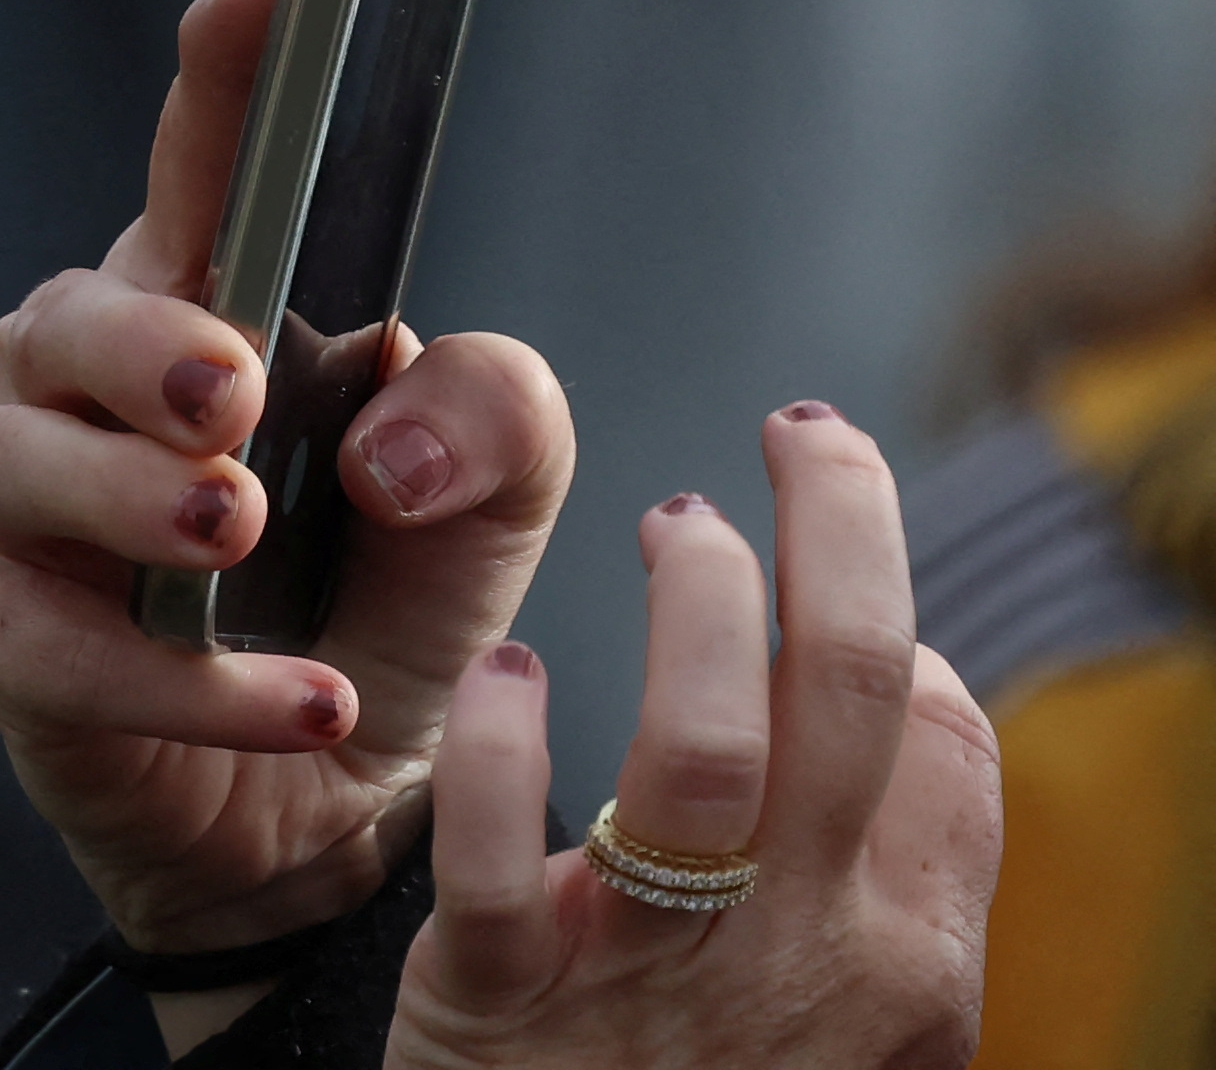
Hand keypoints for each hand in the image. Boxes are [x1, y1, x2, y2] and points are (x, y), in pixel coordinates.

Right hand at [0, 0, 574, 963]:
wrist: (332, 805)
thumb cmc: (383, 603)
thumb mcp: (489, 502)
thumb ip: (494, 417)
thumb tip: (382, 440)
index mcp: (206, 312)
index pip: (202, 174)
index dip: (221, 79)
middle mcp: (93, 396)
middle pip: (59, 317)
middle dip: (140, 342)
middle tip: (233, 390)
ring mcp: (36, 523)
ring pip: (16, 468)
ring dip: (132, 497)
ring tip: (235, 532)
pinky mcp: (15, 651)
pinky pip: (55, 649)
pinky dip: (182, 680)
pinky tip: (304, 705)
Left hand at [389, 408, 1002, 1069]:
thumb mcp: (835, 996)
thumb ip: (875, 857)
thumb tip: (900, 669)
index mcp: (900, 950)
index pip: (939, 729)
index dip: (888, 579)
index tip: (827, 486)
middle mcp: (805, 955)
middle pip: (852, 693)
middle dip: (838, 528)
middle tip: (792, 437)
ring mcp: (659, 979)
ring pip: (707, 752)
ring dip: (694, 609)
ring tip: (671, 528)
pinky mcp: (506, 1005)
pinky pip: (509, 865)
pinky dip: (501, 754)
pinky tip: (503, 675)